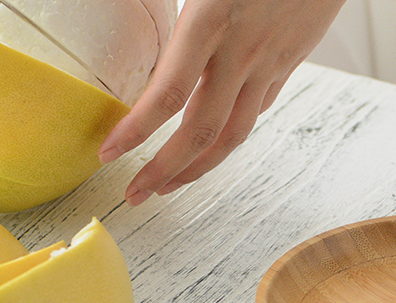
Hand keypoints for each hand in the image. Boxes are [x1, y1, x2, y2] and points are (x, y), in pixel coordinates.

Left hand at [98, 0, 345, 205]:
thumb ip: (175, 15)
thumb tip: (139, 36)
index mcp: (210, 23)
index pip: (167, 96)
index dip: (135, 131)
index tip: (109, 153)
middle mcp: (241, 53)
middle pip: (200, 131)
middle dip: (164, 170)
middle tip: (135, 193)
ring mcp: (268, 64)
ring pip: (232, 135)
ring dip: (197, 167)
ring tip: (169, 184)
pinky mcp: (287, 65)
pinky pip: (255, 112)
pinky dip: (229, 136)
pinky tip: (211, 145)